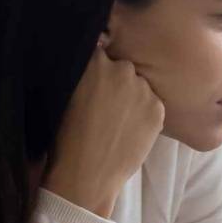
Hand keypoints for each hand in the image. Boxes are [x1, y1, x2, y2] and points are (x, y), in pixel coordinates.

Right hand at [45, 43, 165, 216]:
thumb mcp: (64, 94)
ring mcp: (143, 89)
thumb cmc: (65, 137)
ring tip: (117, 120)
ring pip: (139, 85)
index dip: (97, 63)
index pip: (100, 47)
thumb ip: (80, 72)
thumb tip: (92, 53)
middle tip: (104, 103)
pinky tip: (128, 129)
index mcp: (93, 61)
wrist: (86, 175)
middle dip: (115, 79)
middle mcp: (121, 69)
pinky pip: (152, 104)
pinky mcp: (157, 109)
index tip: (94, 78)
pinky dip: (144, 113)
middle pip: (122, 66)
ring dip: (131, 96)